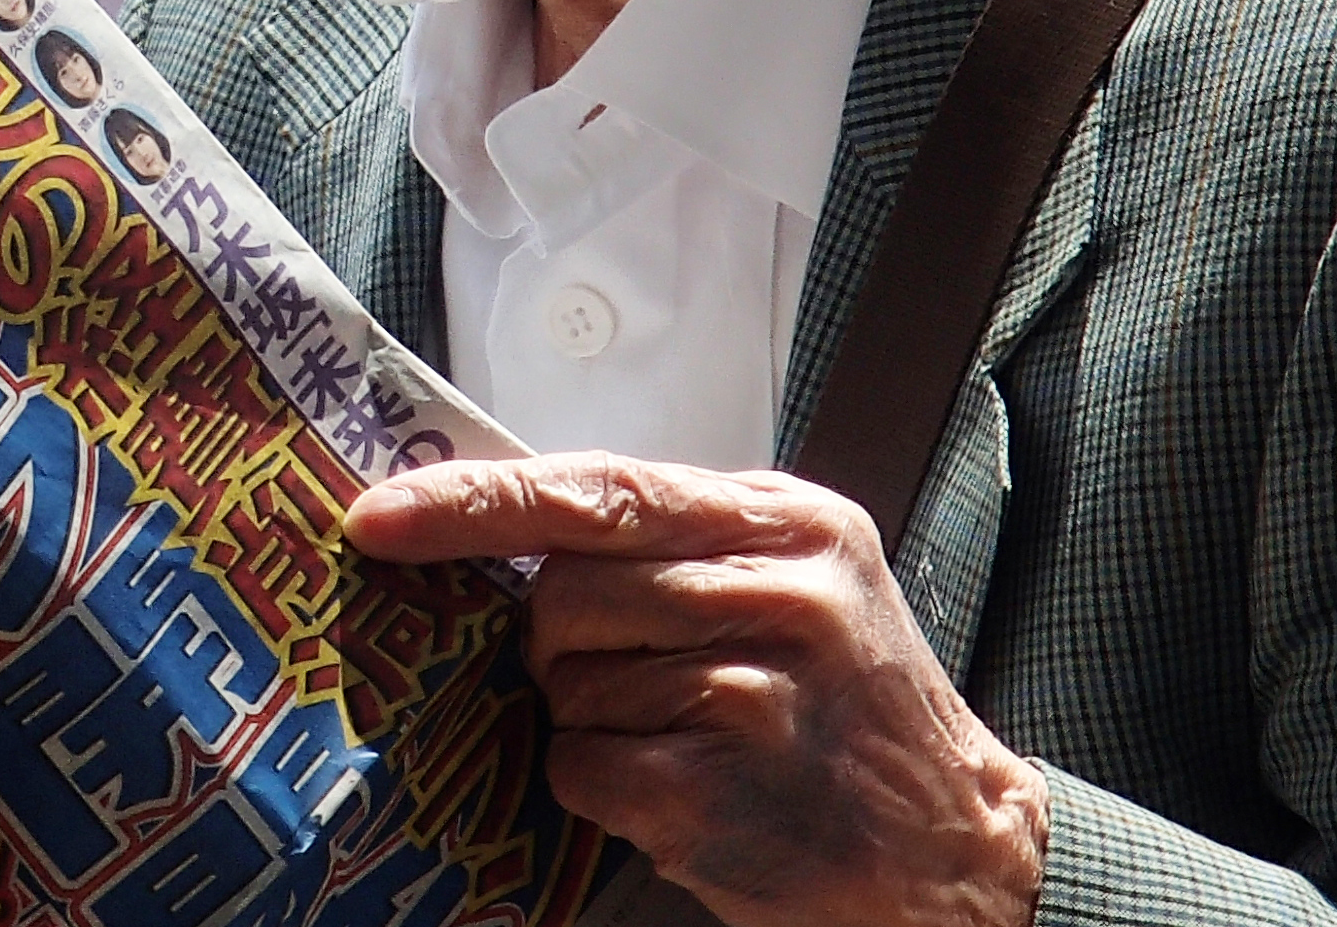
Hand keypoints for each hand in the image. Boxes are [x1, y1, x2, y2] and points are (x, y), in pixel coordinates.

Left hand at [345, 454, 1045, 926]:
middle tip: (633, 675)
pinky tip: (682, 790)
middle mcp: (779, 594)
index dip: (476, 501)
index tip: (378, 516)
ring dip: (595, 721)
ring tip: (688, 738)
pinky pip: (583, 767)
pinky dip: (605, 787)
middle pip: (567, 590)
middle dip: (562, 641)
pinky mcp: (721, 790)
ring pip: (567, 683)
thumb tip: (508, 524)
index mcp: (788, 523)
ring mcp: (752, 695)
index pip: (599, 488)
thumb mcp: (800, 582)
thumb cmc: (855, 714)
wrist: (958, 849)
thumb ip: (678, 541)